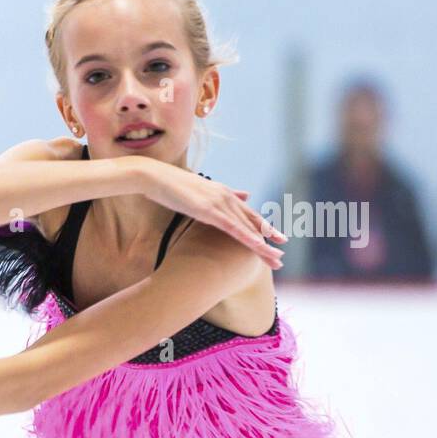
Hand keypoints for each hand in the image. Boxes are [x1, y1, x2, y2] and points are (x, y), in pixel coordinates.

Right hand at [138, 159, 286, 267]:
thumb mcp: (200, 190)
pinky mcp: (209, 210)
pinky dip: (248, 237)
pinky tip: (259, 247)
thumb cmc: (172, 185)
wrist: (155, 177)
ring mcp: (219, 203)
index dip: (264, 228)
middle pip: (253, 223)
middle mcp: (227, 197)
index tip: (277, 239)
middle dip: (269, 240)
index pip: (248, 214)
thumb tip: (245, 194)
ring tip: (276, 260)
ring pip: (247, 228)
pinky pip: (233, 228)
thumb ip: (223, 194)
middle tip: (281, 257)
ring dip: (263, 246)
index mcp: (224, 194)